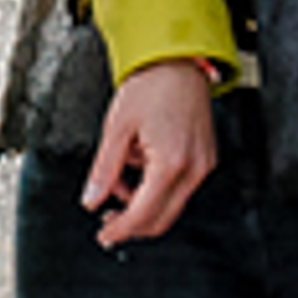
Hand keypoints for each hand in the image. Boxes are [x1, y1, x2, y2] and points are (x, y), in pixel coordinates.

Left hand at [82, 55, 216, 242]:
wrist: (178, 61)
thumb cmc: (152, 85)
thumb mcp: (116, 129)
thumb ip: (103, 171)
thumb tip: (92, 200)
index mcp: (170, 163)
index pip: (143, 215)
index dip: (120, 231)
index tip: (105, 236)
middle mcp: (193, 169)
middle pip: (161, 219)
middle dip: (132, 223)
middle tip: (108, 217)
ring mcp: (203, 165)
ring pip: (171, 205)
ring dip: (142, 201)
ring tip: (122, 172)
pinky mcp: (205, 159)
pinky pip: (180, 187)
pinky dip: (157, 186)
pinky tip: (140, 163)